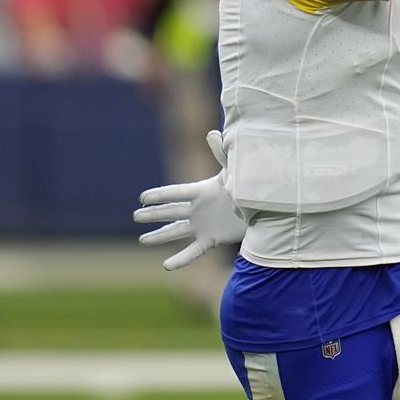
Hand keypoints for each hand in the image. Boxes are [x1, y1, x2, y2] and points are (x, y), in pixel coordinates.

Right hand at [133, 130, 245, 270]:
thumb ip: (222, 154)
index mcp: (201, 191)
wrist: (264, 208)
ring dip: (160, 236)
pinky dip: (181, 259)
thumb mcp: (234, 170)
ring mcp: (203, 225)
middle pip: (171, 212)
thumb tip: (212, 133)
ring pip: (176, 231)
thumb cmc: (247, 185)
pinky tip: (167, 266)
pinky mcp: (212, 239)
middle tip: (136, 216)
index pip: (176, 193)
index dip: (160, 195)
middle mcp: (198, 209)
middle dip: (154, 214)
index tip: (143, 197)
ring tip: (142, 240)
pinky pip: (193, 251)